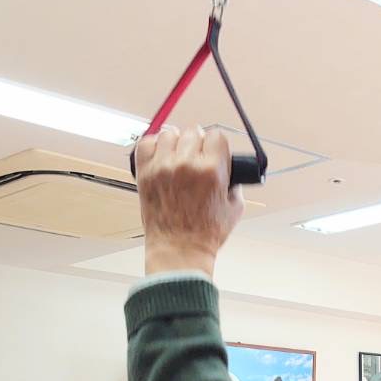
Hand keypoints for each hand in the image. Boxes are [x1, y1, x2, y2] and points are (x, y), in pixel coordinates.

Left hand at [135, 125, 245, 277]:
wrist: (179, 249)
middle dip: (198, 143)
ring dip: (176, 142)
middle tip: (197, 157)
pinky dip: (153, 146)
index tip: (214, 152)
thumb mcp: (235, 207)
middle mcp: (186, 165)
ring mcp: (163, 168)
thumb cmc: (206, 233)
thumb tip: (227, 166)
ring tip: (178, 157)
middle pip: (193, 131)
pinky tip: (161, 157)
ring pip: (170, 133)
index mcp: (212, 171)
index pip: (216, 135)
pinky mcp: (145, 173)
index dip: (217, 144)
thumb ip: (234, 182)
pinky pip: (146, 143)